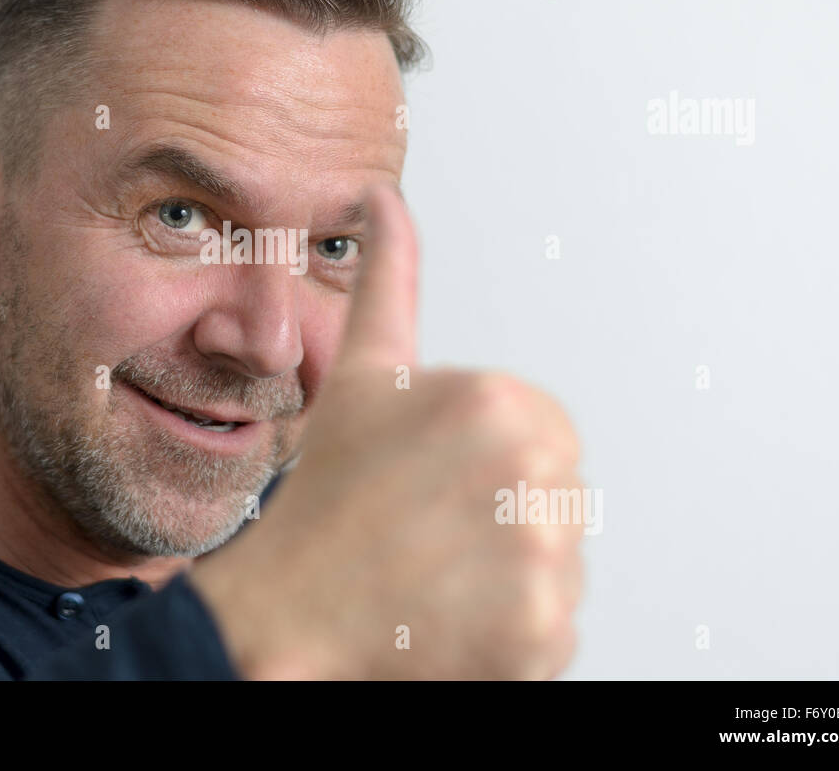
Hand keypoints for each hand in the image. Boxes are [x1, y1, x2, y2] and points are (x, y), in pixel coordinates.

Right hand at [189, 183, 585, 678]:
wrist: (282, 615)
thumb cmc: (323, 500)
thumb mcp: (362, 375)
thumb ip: (389, 278)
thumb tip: (381, 198)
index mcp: (500, 399)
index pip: (544, 438)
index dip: (485, 468)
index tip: (430, 487)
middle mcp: (532, 469)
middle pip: (556, 503)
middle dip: (501, 523)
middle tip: (427, 535)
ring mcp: (538, 556)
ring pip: (556, 567)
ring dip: (505, 582)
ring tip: (432, 578)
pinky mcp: (540, 631)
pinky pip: (553, 632)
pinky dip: (508, 639)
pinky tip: (445, 621)